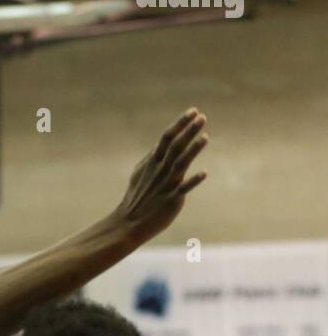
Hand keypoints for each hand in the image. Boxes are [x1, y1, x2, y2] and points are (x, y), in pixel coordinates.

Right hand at [113, 108, 207, 244]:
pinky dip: (192, 181)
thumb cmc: (136, 199)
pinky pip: (182, 189)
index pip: (167, 138)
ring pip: (180, 164)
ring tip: (206, 137)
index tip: (193, 111)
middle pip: (175, 146)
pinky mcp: (171, 201)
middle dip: (188, 131)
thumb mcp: (139, 174)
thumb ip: (151, 158)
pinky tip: (204, 173)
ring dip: (193, 150)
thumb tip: (159, 144)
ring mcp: (165, 185)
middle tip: (202, 117)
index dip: (180, 124)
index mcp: (152, 163)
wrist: (129, 224)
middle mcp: (159, 171)